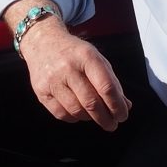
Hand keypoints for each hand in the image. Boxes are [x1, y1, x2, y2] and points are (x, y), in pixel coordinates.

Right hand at [18, 16, 130, 130]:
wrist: (43, 42)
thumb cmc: (74, 53)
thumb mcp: (96, 59)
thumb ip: (111, 81)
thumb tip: (125, 105)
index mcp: (87, 57)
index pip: (106, 87)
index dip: (117, 105)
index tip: (122, 115)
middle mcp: (68, 68)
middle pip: (91, 102)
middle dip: (105, 118)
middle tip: (112, 124)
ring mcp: (53, 80)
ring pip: (76, 110)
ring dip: (90, 118)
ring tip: (96, 116)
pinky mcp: (41, 91)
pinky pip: (61, 114)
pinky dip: (74, 118)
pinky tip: (79, 113)